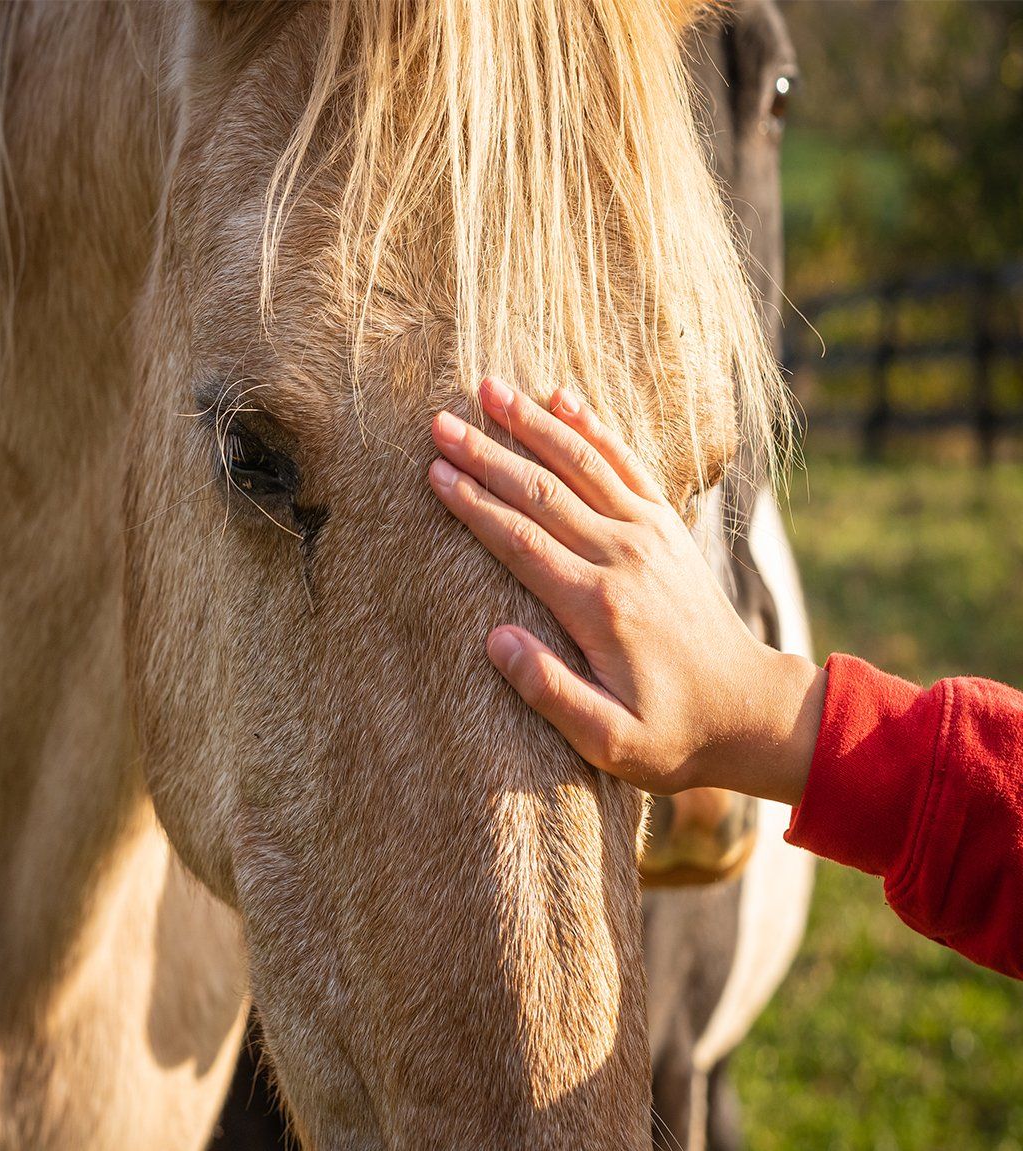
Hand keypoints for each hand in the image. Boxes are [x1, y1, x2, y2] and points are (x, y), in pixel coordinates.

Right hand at [428, 377, 825, 804]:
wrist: (747, 708)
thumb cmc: (672, 732)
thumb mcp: (609, 740)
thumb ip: (550, 692)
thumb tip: (495, 639)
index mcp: (598, 605)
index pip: (521, 541)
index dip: (474, 504)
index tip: (435, 473)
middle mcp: (623, 556)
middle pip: (542, 491)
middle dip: (487, 453)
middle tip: (440, 422)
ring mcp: (649, 534)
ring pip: (581, 463)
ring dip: (533, 423)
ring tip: (490, 387)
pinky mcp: (667, 526)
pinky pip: (625, 463)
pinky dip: (594, 427)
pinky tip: (564, 397)